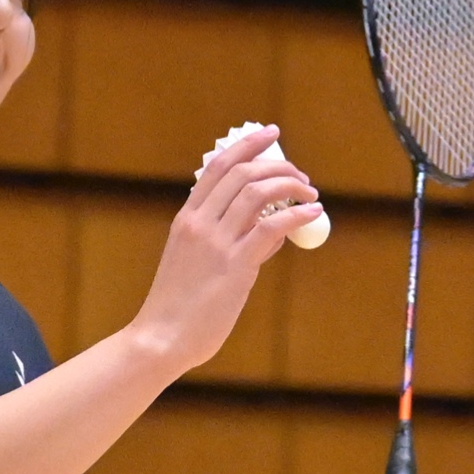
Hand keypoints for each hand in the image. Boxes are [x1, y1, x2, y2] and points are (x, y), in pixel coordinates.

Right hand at [127, 125, 322, 371]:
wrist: (161, 338)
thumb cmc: (178, 309)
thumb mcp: (195, 265)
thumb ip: (229, 244)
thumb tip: (270, 233)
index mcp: (186, 220)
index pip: (216, 167)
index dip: (245, 146)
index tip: (269, 135)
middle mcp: (199, 224)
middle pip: (241, 173)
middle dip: (276, 164)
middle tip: (300, 174)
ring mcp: (216, 243)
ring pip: (257, 192)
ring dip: (290, 185)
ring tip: (310, 192)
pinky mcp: (235, 266)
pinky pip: (271, 227)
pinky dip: (296, 214)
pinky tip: (312, 212)